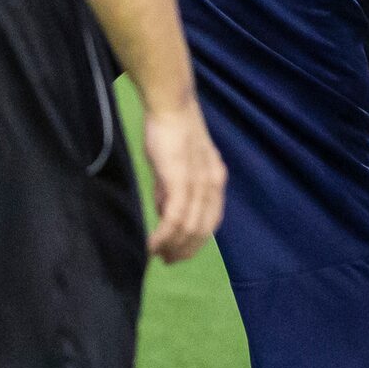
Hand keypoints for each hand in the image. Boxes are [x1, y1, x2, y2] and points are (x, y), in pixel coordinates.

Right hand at [141, 100, 225, 263]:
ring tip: (157, 255)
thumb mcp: (175, 167)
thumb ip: (172, 191)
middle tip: (167, 261)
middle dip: (185, 250)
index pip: (210, 221)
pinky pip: (175, 217)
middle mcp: (213, 185)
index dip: (196, 241)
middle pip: (203, 230)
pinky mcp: (181, 180)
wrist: (171, 106)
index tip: (178, 253)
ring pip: (190, 227)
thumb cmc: (170, 132)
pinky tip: (152, 244)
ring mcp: (199, 183)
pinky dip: (164, 235)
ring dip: (173, 246)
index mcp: (215, 181)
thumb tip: (164, 214)